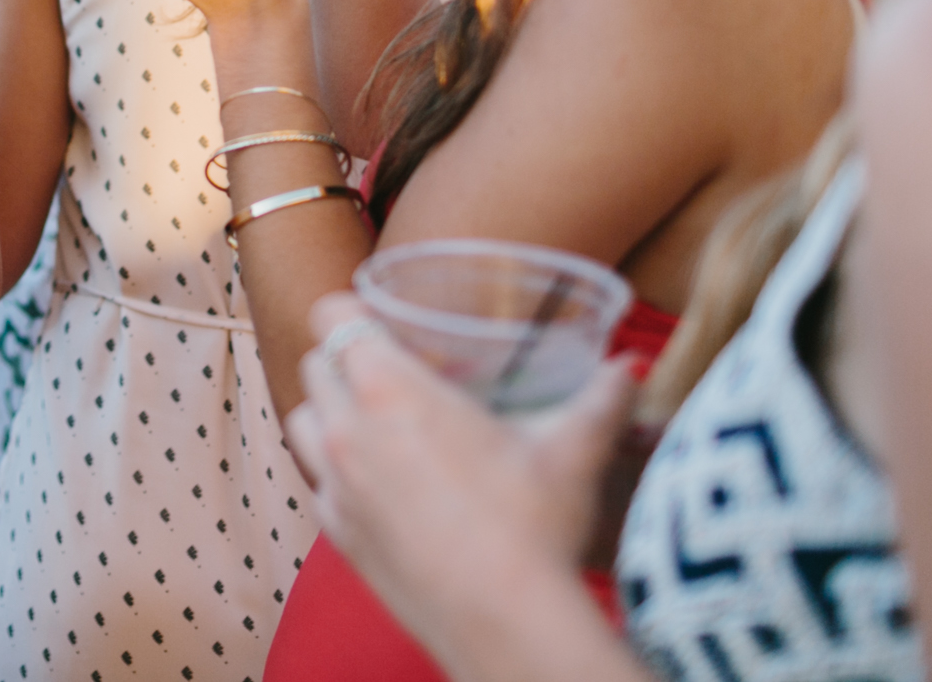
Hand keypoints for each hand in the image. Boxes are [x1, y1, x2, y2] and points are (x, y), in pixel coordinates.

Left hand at [286, 295, 634, 660]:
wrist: (504, 623)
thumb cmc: (533, 526)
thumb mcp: (572, 450)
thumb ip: (601, 399)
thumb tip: (630, 365)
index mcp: (389, 388)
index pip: (331, 316)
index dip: (348, 309)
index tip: (373, 315)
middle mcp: (346, 429)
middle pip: (315, 365)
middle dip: (343, 358)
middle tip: (386, 368)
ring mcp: (334, 484)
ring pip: (301, 420)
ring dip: (327, 410)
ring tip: (373, 420)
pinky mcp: (336, 534)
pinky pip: (317, 484)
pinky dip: (335, 473)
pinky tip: (377, 484)